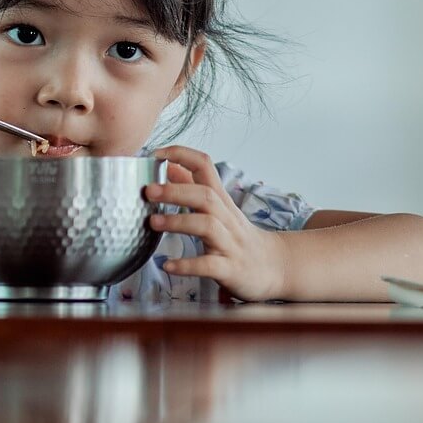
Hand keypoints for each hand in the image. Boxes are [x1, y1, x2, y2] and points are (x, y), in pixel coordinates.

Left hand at [146, 145, 287, 301]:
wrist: (274, 267)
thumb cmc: (237, 236)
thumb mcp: (219, 208)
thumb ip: (193, 188)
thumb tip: (169, 166)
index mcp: (221, 200)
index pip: (205, 166)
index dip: (182, 155)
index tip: (156, 153)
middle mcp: (227, 218)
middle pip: (206, 196)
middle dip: (176, 191)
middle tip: (148, 191)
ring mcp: (230, 244)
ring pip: (208, 226)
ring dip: (178, 222)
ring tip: (153, 223)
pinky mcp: (230, 269)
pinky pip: (209, 265)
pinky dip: (188, 265)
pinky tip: (168, 266)